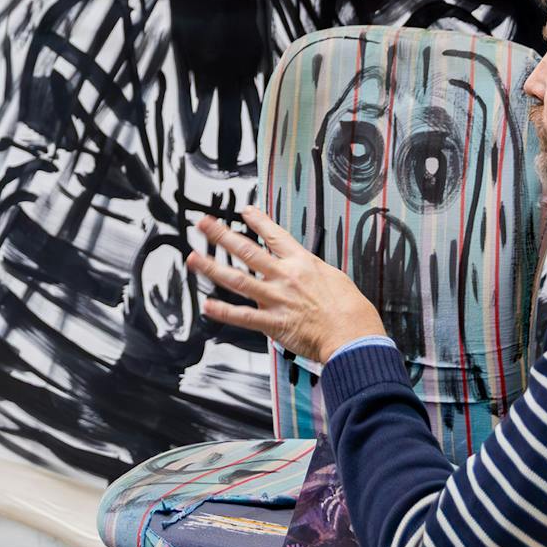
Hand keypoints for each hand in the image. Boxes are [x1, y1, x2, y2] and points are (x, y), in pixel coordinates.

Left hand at [186, 207, 385, 364]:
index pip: (275, 235)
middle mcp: (285, 276)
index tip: (244, 211)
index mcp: (302, 263)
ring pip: (237, 279)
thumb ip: (313, 272)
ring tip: (193, 258)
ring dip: (212, 268)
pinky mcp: (273, 323)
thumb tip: (306, 271)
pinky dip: (223, 312)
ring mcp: (276, 298)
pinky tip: (207, 306)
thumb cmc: (351, 310)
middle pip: (247, 250)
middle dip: (221, 235)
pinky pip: (243, 317)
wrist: (354, 335)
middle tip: (203, 224)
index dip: (257, 221)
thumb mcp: (335, 278)